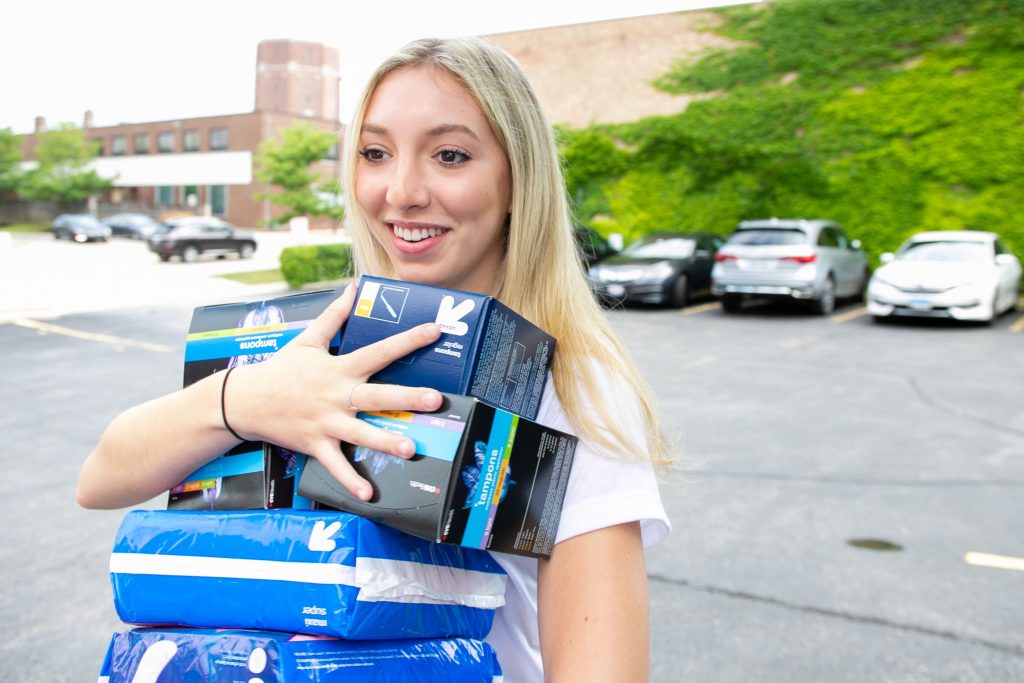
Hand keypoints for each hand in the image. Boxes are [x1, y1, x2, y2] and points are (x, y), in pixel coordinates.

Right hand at [226, 283, 442, 500]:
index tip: (435, 331)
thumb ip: (335, 315)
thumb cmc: (281, 369)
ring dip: (385, 442)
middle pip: (377, 396)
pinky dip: (351, 480)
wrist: (244, 400)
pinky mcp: (315, 444)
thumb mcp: (307, 339)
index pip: (379, 350)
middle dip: (408, 398)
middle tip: (436, 399)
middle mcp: (336, 396)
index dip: (408, 340)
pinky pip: (336, 465)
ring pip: (361, 434)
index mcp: (339, 368)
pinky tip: (370, 494)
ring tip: (410, 449)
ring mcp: (326, 422)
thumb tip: (353, 288)